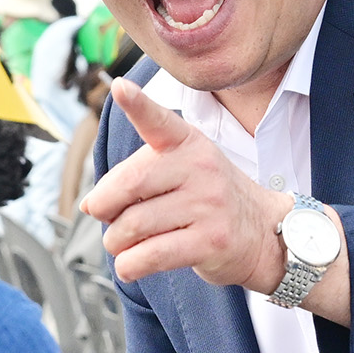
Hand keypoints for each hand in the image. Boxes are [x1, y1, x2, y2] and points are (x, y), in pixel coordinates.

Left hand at [82, 80, 294, 291]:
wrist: (262, 233)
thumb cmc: (210, 200)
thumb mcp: (184, 171)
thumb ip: (139, 176)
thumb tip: (91, 204)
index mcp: (189, 144)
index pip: (160, 122)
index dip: (138, 104)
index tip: (119, 87)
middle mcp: (200, 169)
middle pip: (130, 184)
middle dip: (104, 206)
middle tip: (103, 216)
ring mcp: (209, 205)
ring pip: (134, 225)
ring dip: (115, 241)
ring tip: (120, 243)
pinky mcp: (211, 242)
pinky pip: (150, 255)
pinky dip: (128, 265)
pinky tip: (129, 264)